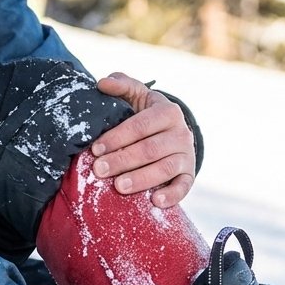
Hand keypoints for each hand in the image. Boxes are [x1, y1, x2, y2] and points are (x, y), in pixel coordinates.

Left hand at [91, 72, 195, 207]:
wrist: (170, 133)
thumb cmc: (145, 114)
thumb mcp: (136, 96)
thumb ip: (121, 85)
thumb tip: (102, 83)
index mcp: (167, 111)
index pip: (140, 125)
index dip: (117, 137)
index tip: (96, 149)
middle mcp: (181, 133)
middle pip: (150, 149)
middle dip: (123, 160)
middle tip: (99, 170)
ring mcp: (187, 155)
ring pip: (165, 169)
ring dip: (141, 179)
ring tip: (119, 187)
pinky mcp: (189, 175)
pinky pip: (184, 187)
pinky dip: (171, 195)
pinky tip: (154, 201)